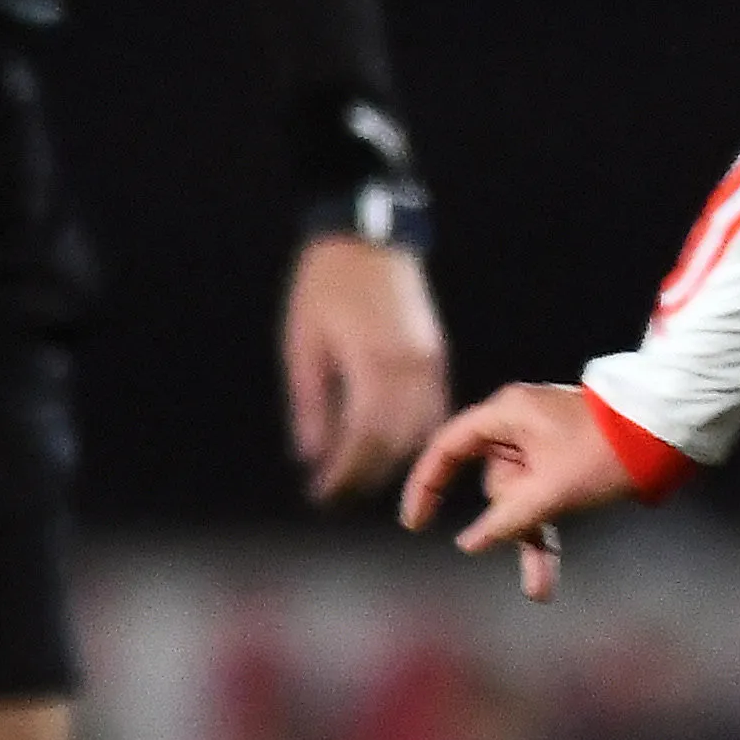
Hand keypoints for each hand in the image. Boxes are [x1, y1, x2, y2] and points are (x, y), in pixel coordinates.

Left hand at [282, 236, 449, 503]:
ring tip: (359, 478)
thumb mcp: (303, 347)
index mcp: (374, 366)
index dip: (345, 474)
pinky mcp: (435, 357)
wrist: (367, 241)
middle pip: (395, 443)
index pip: (365, 440)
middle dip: (365, 476)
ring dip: (391, 462)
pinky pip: (433, 410)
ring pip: (421, 431)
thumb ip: (311, 405)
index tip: (322, 496)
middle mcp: (410, 370)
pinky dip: (413, 437)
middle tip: (335, 497)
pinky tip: (390, 449)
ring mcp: (429, 364)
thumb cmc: (324, 290)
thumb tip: (311, 457)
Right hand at [400, 380, 637, 600]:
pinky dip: (544, 532)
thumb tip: (470, 543)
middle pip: (494, 484)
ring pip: (521, 499)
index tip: (416, 523)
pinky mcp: (566, 464)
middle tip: (529, 572)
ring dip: (533, 536)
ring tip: (541, 588)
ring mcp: (544, 445)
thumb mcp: (551, 490)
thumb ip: (507, 519)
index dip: (426, 485)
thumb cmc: (606, 452)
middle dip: (512, 526)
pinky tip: (540, 581)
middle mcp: (520, 425)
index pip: (448, 448)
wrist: (668, 434)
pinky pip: (544, 501)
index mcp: (507, 414)